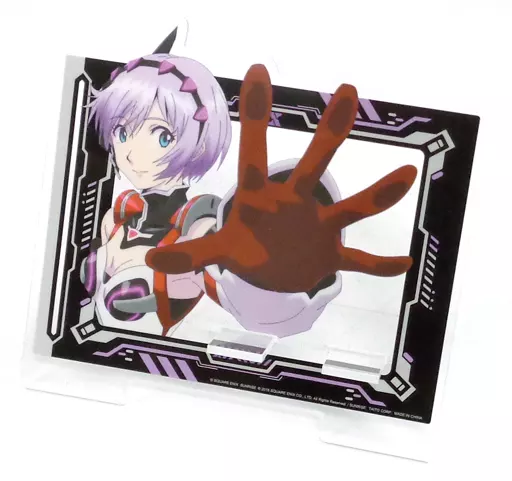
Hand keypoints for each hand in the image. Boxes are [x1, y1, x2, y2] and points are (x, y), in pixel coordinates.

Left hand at [146, 65, 416, 292]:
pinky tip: (404, 261)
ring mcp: (319, 228)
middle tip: (348, 89)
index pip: (254, 154)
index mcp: (260, 199)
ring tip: (404, 176)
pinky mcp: (332, 257)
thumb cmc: (247, 250)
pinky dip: (379, 265)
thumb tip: (151, 258)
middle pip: (313, 165)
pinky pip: (360, 261)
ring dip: (376, 194)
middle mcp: (295, 203)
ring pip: (351, 207)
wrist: (273, 272)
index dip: (256, 116)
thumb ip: (191, 254)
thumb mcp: (219, 252)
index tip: (258, 70)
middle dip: (328, 133)